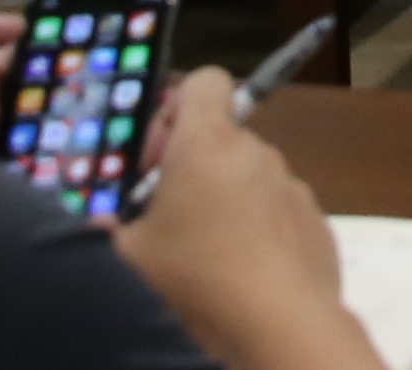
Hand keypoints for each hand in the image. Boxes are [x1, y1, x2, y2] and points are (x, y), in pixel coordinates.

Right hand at [111, 78, 357, 369]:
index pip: (204, 82)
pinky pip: (279, 212)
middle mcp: (257, 153)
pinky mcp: (315, 223)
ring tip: (203, 252)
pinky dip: (259, 230)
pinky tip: (242, 272)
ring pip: (251, 177)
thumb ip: (105, 231)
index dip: (177, 106)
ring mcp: (293, 186)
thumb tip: (96, 226)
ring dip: (226, 200)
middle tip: (166, 214)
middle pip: (222, 137)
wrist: (279, 328)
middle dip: (192, 166)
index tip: (157, 155)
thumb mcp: (127, 258)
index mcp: (208, 144)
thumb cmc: (195, 280)